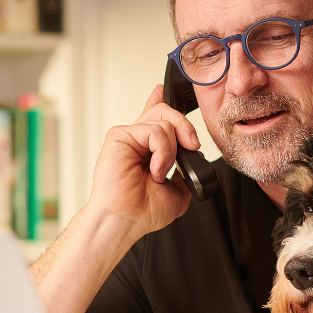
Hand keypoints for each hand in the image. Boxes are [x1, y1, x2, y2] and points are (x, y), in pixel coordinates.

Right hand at [85, 84, 201, 239]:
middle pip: (165, 112)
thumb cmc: (143, 211)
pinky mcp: (119, 136)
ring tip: (160, 173)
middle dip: (185, 127)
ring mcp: (128, 137)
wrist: (126, 221)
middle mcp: (136, 140)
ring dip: (171, 151)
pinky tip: (154, 170)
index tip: (161, 90)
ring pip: (164, 121)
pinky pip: (154, 130)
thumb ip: (187, 170)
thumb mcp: (179, 190)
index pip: (153, 117)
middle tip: (191, 147)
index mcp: (146, 149)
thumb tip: (193, 155)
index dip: (157, 101)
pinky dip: (162, 152)